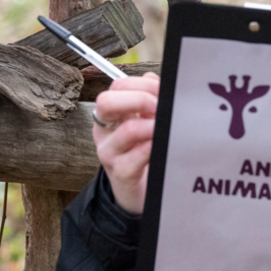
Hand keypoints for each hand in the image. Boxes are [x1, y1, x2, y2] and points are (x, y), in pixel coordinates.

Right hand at [92, 72, 158, 214]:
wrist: (138, 191)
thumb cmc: (143, 152)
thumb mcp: (144, 122)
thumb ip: (149, 100)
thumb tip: (153, 80)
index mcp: (110, 114)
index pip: (117, 86)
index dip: (141, 85)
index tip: (162, 91)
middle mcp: (104, 131)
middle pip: (106, 102)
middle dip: (139, 99)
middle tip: (160, 107)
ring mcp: (109, 153)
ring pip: (127, 131)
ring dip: (152, 125)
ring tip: (165, 127)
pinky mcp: (120, 173)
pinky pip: (137, 156)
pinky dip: (153, 146)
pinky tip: (163, 144)